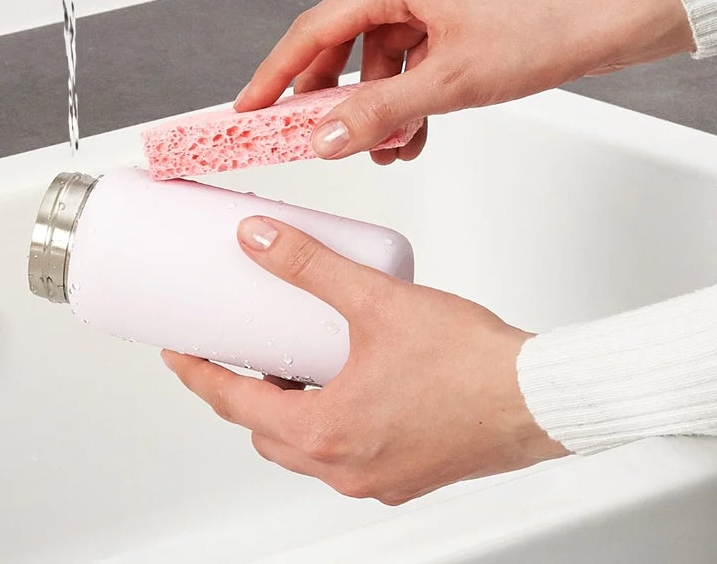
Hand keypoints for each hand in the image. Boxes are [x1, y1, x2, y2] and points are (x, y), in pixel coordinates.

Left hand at [164, 217, 566, 503]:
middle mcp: (347, 468)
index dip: (200, 375)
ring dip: (287, 407)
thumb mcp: (374, 300)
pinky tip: (343, 378)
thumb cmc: (470, 363)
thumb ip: (311, 266)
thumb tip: (259, 239)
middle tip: (228, 350)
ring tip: (285, 357)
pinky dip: (328, 418)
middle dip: (241, 393)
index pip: (237, 405)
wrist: (538, 400)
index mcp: (328, 433)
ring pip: (307, 447)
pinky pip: (346, 450)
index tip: (178, 353)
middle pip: (267, 433)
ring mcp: (379, 477)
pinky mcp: (408, 472)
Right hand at [236, 0, 692, 162]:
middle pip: (345, 41)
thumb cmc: (543, 32)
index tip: (251, 105)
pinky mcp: (460, 12)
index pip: (316, 29)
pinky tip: (415, 130)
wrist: (611, 20)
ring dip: (377, 102)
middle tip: (313, 136)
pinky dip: (409, 92)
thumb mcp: (451, 84)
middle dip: (332, 96)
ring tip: (383, 148)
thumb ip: (380, 112)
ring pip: (383, 54)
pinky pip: (415, 54)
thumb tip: (327, 135)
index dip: (278, 72)